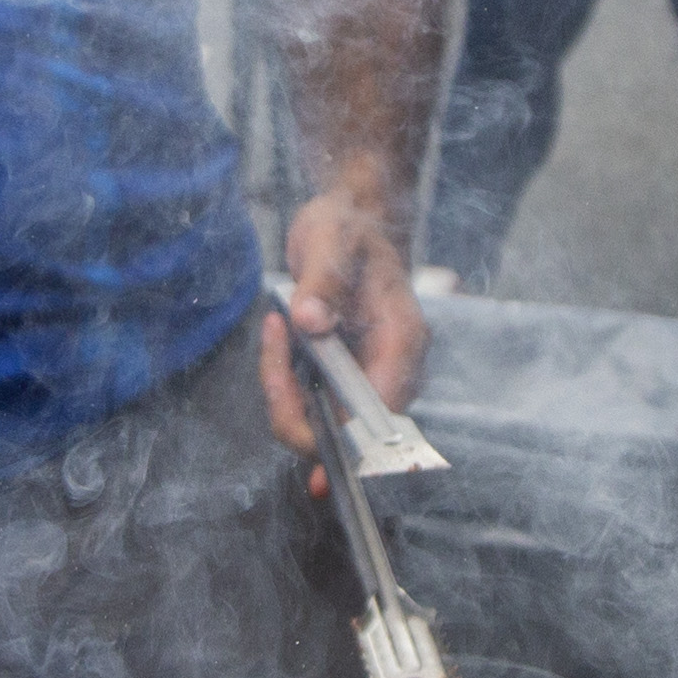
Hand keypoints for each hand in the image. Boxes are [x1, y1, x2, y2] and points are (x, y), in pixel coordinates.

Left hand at [260, 186, 425, 491]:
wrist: (350, 220)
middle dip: (295, 406)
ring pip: (324, 422)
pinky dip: (286, 384)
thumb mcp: (332, 241)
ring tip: (274, 334)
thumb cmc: (349, 229)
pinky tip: (277, 341)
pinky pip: (312, 403)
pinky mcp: (346, 376)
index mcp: (404, 341)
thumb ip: (323, 281)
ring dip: (285, 392)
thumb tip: (310, 322)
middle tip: (272, 344)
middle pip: (349, 430)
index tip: (314, 458)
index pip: (383, 412)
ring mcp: (369, 376)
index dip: (351, 445)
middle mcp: (392, 368)